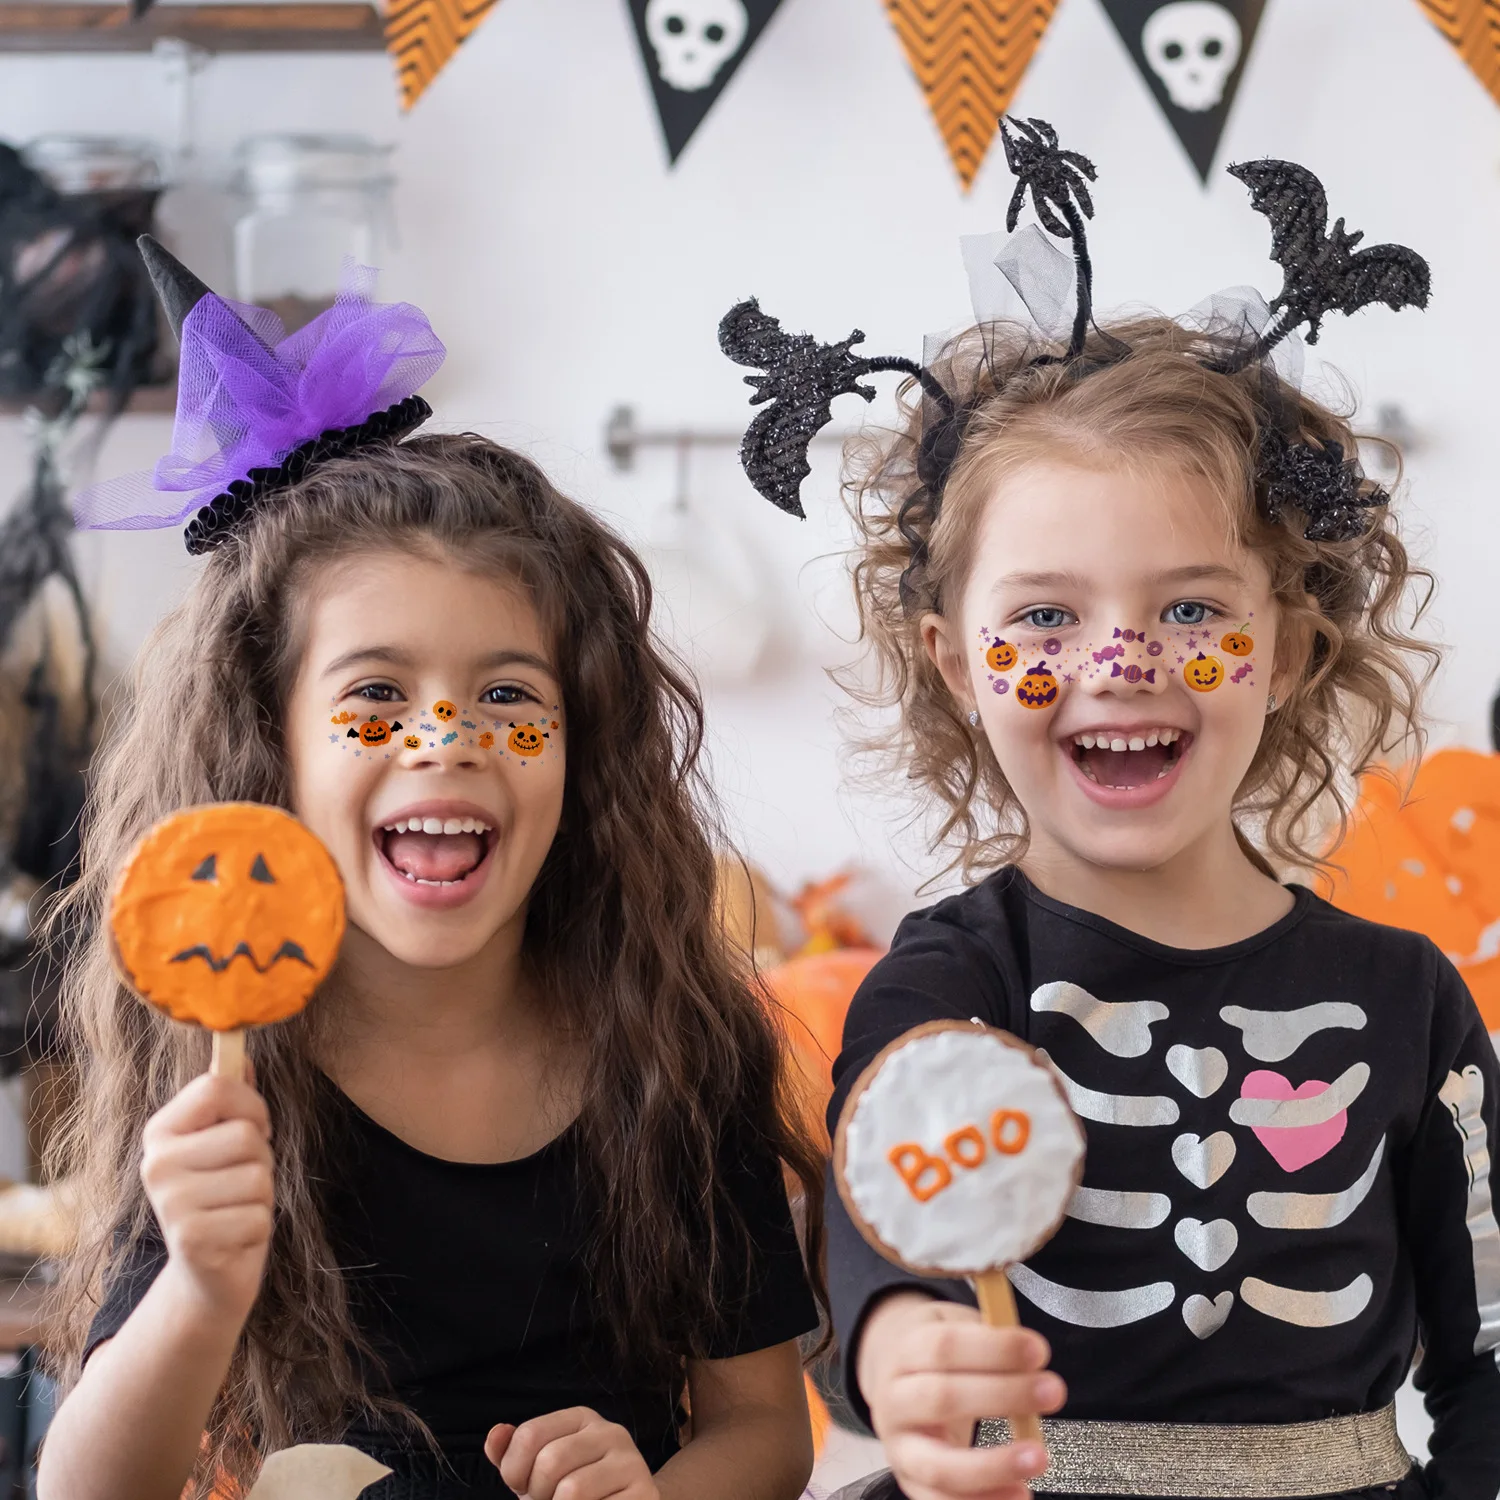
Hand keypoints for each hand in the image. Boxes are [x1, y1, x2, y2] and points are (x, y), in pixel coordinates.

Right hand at [140, 1071, 274, 1327]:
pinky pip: (259, 1215)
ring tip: (236, 1209)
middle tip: (240, 1181)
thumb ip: (232, 1101)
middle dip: (262, 1157)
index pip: (215, 1086)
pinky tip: (235, 1237)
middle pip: (246, 1134)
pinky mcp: (192, 1240)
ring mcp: (170, 1205)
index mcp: (160, 1133)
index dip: (251, 1104)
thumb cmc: (224, 1196)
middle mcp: (156, 1166)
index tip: (254, 1127)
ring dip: (262, 1195)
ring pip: (258, 1176)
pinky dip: (258, 1228)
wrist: (208, 1274)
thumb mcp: (224, 1143)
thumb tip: (242, 1057)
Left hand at [486, 1408, 658, 1499]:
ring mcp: (631, 1462)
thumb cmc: (574, 1491)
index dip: (514, 1471)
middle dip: (538, 1495)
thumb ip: (512, 1453)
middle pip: (550, 1462)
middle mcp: (611, 1432)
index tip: (522, 1487)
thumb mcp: (538, 1470)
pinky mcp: (644, 1494)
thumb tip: (496, 1433)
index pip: (529, 1435)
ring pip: (572, 1491)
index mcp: (582, 1418)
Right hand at [857, 1292, 1064, 1499]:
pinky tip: (1021, 1492)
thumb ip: (987, 1338)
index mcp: (904, 1352)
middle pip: (941, 1398)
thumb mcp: (953, 1329)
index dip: (993, 1349)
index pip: (943, 1347)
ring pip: (939, 1465)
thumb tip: (1031, 1358)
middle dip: (1002, 1395)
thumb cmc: (940, 1358)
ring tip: (1039, 1456)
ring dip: (993, 1465)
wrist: (895, 1387)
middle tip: (1053, 1391)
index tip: (1039, 1351)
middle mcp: (894, 1401)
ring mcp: (900, 1448)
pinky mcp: (912, 1484)